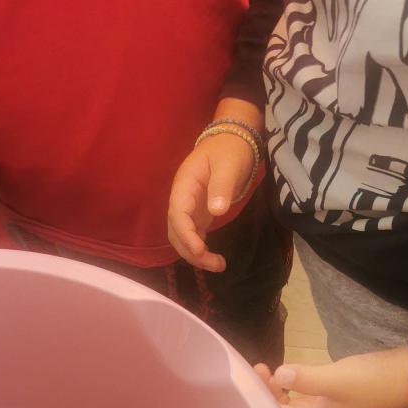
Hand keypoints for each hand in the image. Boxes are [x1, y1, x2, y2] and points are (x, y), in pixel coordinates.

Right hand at [167, 98, 264, 271]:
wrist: (231, 141)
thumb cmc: (229, 151)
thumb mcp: (228, 165)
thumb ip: (221, 186)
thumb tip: (216, 211)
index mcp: (184, 185)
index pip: (177, 214)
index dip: (186, 235)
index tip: (200, 250)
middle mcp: (181, 198)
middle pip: (176, 230)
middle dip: (191, 251)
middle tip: (215, 264)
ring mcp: (188, 207)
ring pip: (182, 236)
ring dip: (195, 254)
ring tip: (218, 265)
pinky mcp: (197, 214)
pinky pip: (192, 235)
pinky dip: (200, 249)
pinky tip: (214, 259)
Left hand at [256, 346, 407, 407]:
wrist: (402, 377)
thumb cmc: (370, 382)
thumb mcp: (337, 379)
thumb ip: (306, 378)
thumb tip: (278, 374)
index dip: (259, 404)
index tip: (253, 381)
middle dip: (263, 396)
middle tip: (257, 369)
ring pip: (287, 405)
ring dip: (273, 390)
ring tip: (265, 368)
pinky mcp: (326, 397)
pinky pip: (298, 396)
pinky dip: (287, 386)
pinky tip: (284, 372)